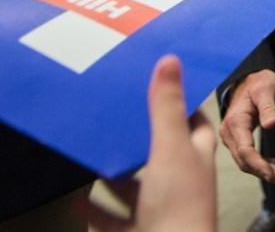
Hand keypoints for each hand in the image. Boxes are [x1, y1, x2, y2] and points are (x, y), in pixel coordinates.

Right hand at [78, 55, 216, 231]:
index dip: (182, 104)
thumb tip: (170, 60)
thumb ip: (166, 106)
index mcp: (196, 157)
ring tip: (95, 153)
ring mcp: (161, 207)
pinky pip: (114, 217)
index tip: (162, 87)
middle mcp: (182, 181)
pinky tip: (78, 199)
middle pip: (163, 152)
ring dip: (116, 174)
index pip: (196, 123)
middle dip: (141, 138)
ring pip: (137, 186)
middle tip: (118, 119)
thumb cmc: (178, 205)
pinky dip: (97, 208)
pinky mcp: (141, 229)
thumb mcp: (170, 147)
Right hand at [219, 69, 274, 185]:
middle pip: (246, 162)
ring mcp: (233, 138)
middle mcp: (230, 134)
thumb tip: (272, 124)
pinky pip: (251, 157)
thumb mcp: (265, 89)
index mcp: (235, 123)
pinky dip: (266, 164)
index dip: (259, 166)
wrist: (248, 79)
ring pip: (249, 163)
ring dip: (269, 171)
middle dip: (267, 173)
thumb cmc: (258, 82)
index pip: (246, 151)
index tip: (273, 175)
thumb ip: (268, 106)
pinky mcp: (239, 140)